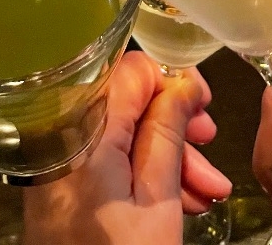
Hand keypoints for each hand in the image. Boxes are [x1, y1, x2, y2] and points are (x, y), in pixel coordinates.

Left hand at [22, 50, 232, 244]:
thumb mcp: (156, 201)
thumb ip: (167, 132)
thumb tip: (182, 82)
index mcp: (85, 128)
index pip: (132, 69)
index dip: (173, 80)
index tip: (202, 104)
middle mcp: (65, 133)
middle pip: (127, 100)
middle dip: (175, 121)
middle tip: (209, 143)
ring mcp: (61, 159)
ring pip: (122, 131)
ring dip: (167, 153)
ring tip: (207, 190)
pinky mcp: (62, 182)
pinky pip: (107, 157)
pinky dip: (142, 171)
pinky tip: (180, 199)